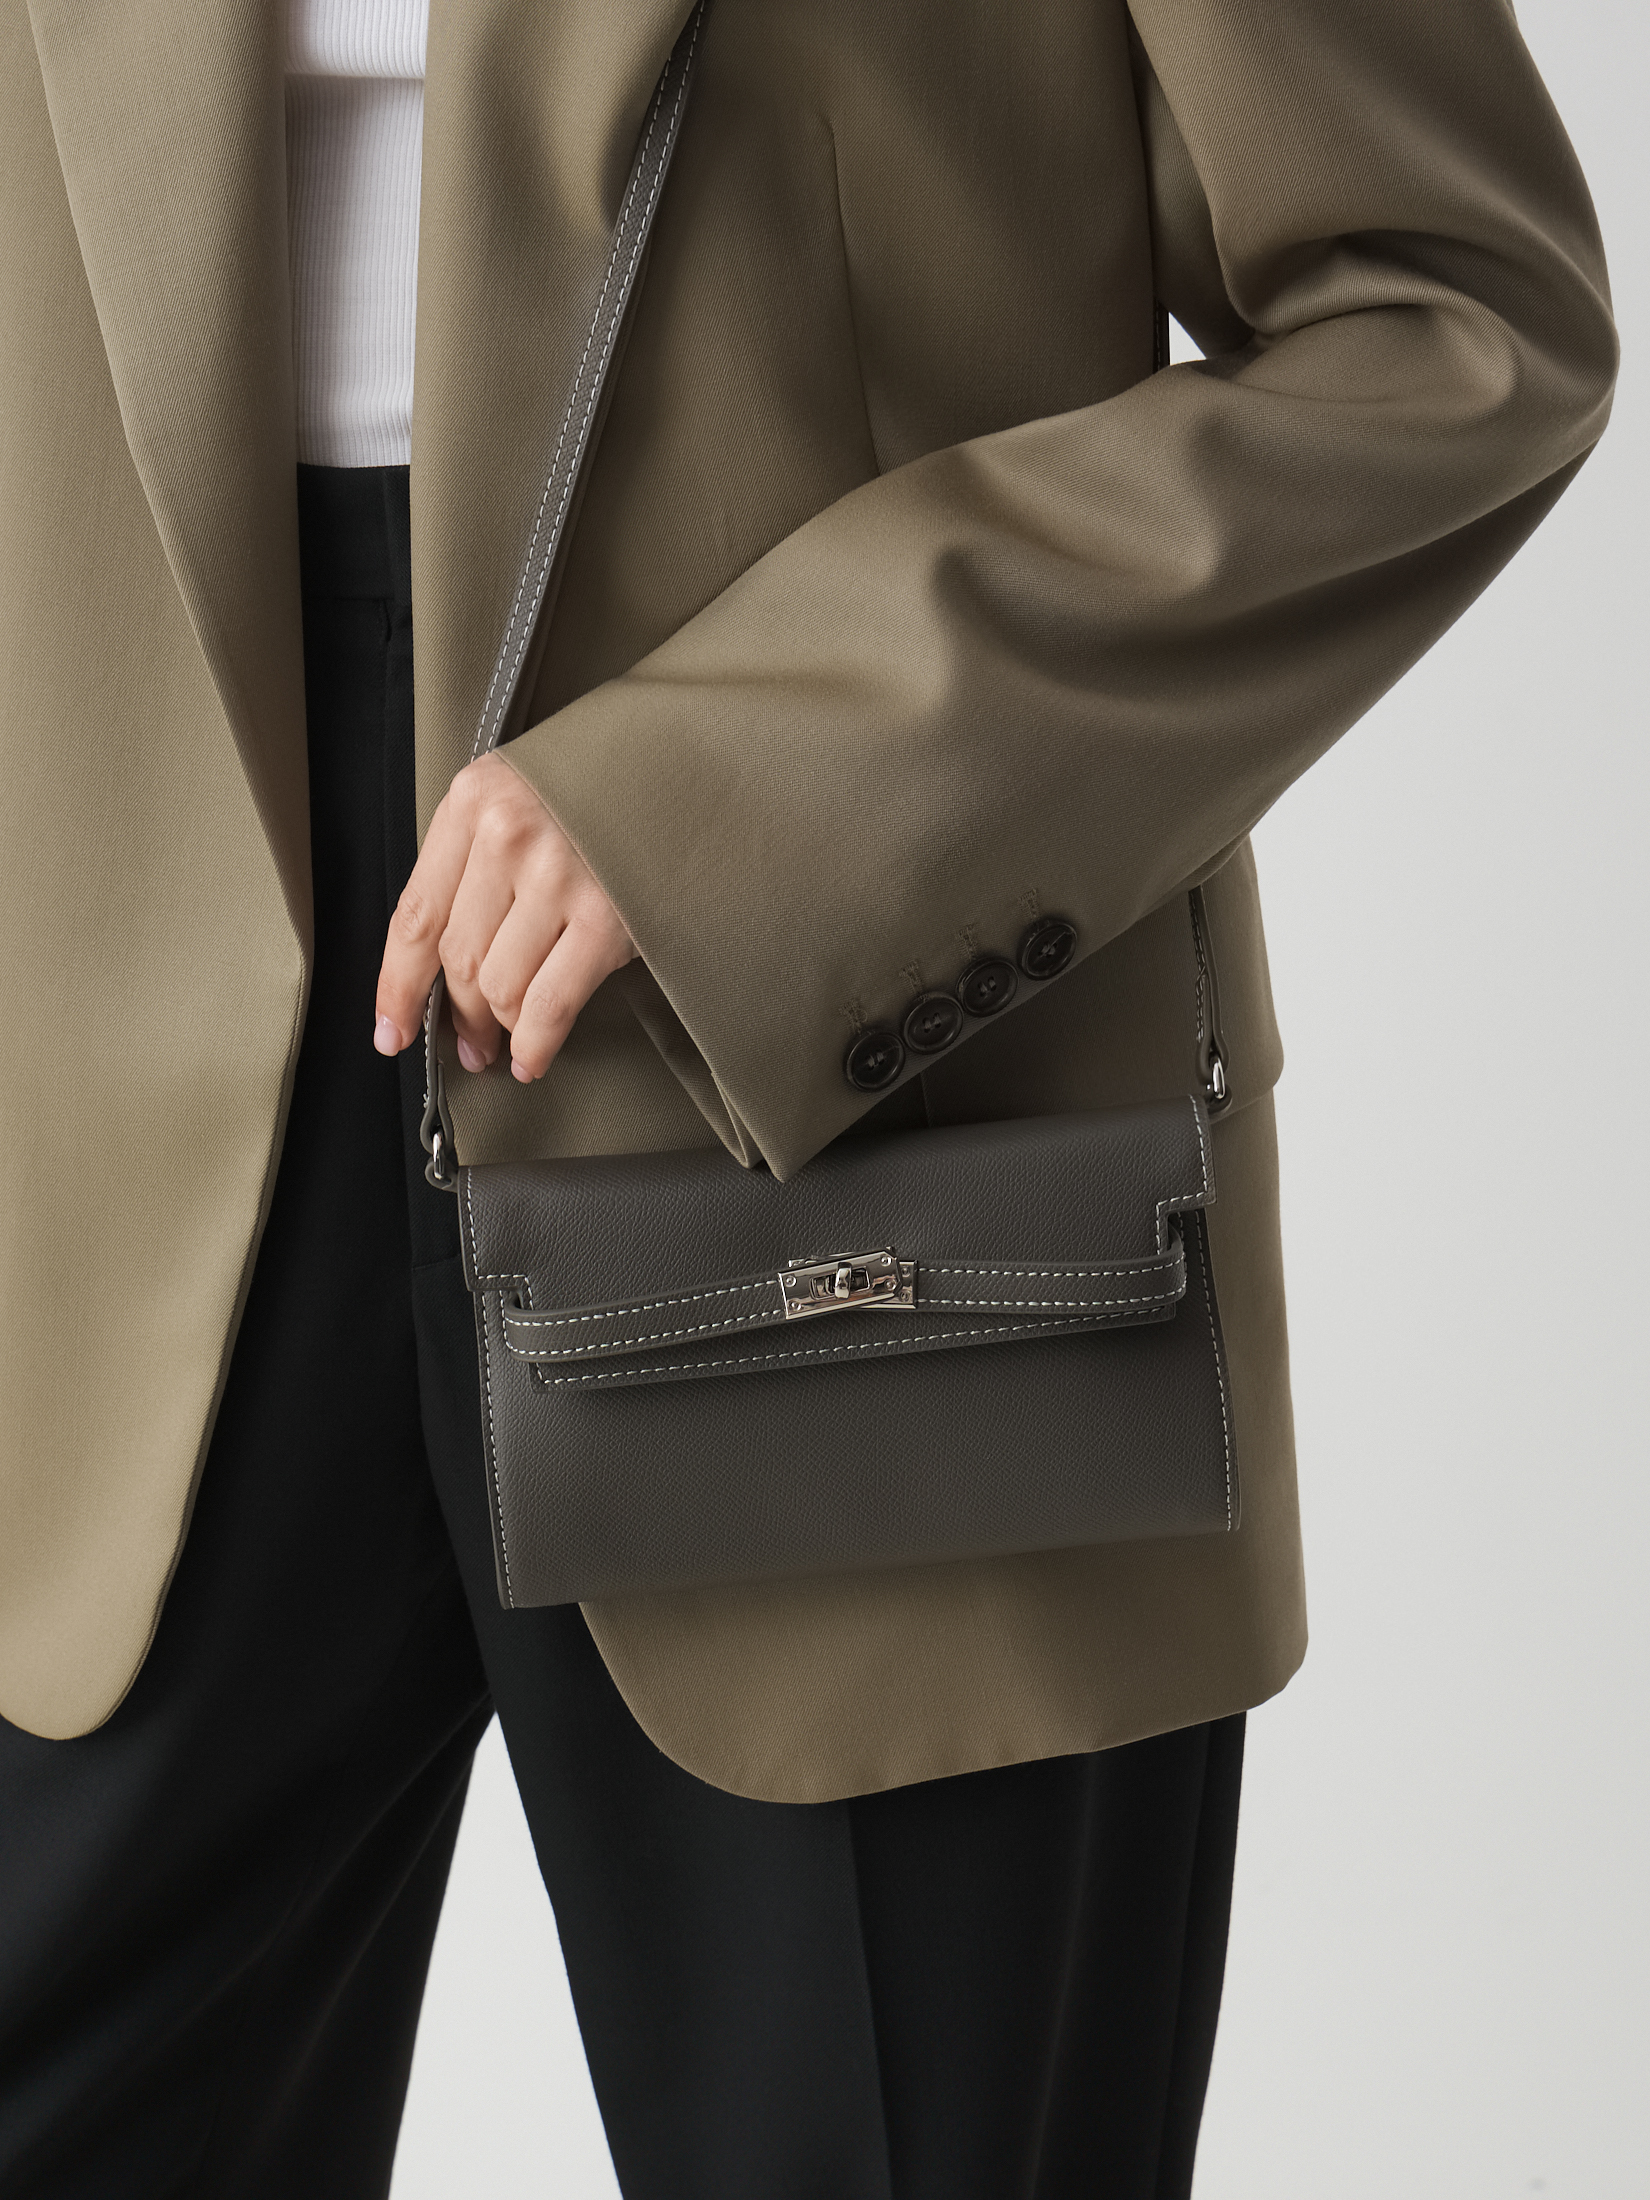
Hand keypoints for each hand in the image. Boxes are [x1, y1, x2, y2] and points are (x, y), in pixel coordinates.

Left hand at [373, 752, 634, 1081]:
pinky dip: (535, 1044)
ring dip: (499, 1030)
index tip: (393, 1030)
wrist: (687, 766)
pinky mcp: (607, 919)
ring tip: (504, 1046)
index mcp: (472, 804)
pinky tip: (531, 1058)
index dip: (397, 987)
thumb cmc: (602, 785)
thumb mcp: (519, 796)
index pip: (415, 916)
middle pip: (459, 960)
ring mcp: (558, 879)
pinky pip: (550, 1005)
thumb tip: (443, 963)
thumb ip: (474, 859)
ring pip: (501, 987)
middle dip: (459, 1016)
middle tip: (470, 1043)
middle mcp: (508, 838)